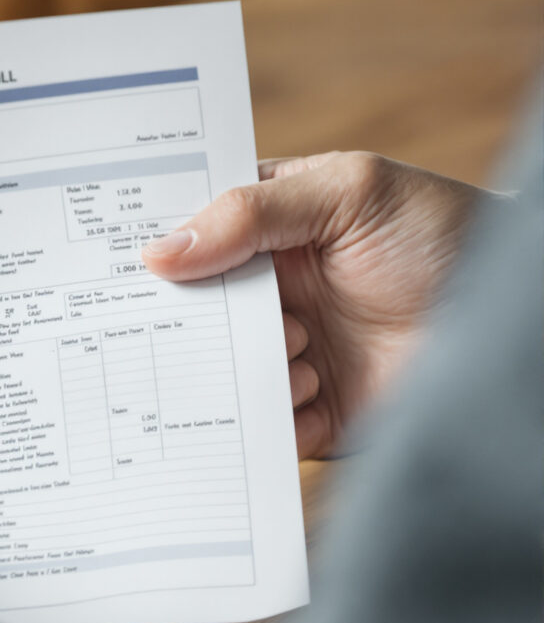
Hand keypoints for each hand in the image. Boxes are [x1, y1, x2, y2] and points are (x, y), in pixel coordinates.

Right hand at [143, 152, 483, 457]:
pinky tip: (314, 388)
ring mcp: (290, 356)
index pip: (188, 240)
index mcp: (268, 232)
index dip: (152, 252)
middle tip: (191, 317)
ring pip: (220, 376)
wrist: (518, 320)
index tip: (119, 264)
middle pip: (191, 316)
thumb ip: (252, 212)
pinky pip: (266, 430)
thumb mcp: (349, 192)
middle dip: (187, 321)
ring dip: (248, 366)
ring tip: (301, 344)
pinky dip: (275, 419)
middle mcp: (270, 296)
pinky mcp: (315, 414)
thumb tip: (157, 253)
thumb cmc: (444, 234)